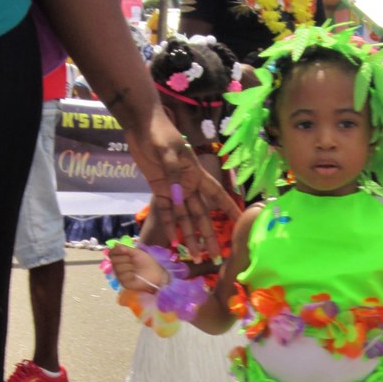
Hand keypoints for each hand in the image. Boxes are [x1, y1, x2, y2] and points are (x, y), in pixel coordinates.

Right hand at [109, 244, 166, 291]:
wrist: (155, 273)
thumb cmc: (146, 262)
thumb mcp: (136, 252)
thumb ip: (125, 248)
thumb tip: (115, 244)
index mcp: (120, 258)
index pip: (111, 254)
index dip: (116, 251)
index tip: (125, 251)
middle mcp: (118, 267)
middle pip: (114, 261)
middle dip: (126, 260)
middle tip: (134, 262)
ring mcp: (120, 276)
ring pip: (118, 269)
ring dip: (130, 268)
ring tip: (136, 269)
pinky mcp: (123, 283)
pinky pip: (123, 277)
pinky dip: (131, 275)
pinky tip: (135, 276)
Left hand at [127, 108, 241, 261]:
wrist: (141, 125)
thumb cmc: (161, 133)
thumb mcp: (168, 150)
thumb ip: (173, 172)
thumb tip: (180, 196)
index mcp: (197, 174)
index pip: (217, 195)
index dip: (229, 209)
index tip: (241, 223)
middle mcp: (189, 185)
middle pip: (201, 214)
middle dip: (209, 235)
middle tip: (216, 255)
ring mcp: (174, 189)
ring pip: (185, 217)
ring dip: (190, 236)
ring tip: (196, 255)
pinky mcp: (159, 189)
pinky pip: (166, 211)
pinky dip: (170, 225)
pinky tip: (174, 241)